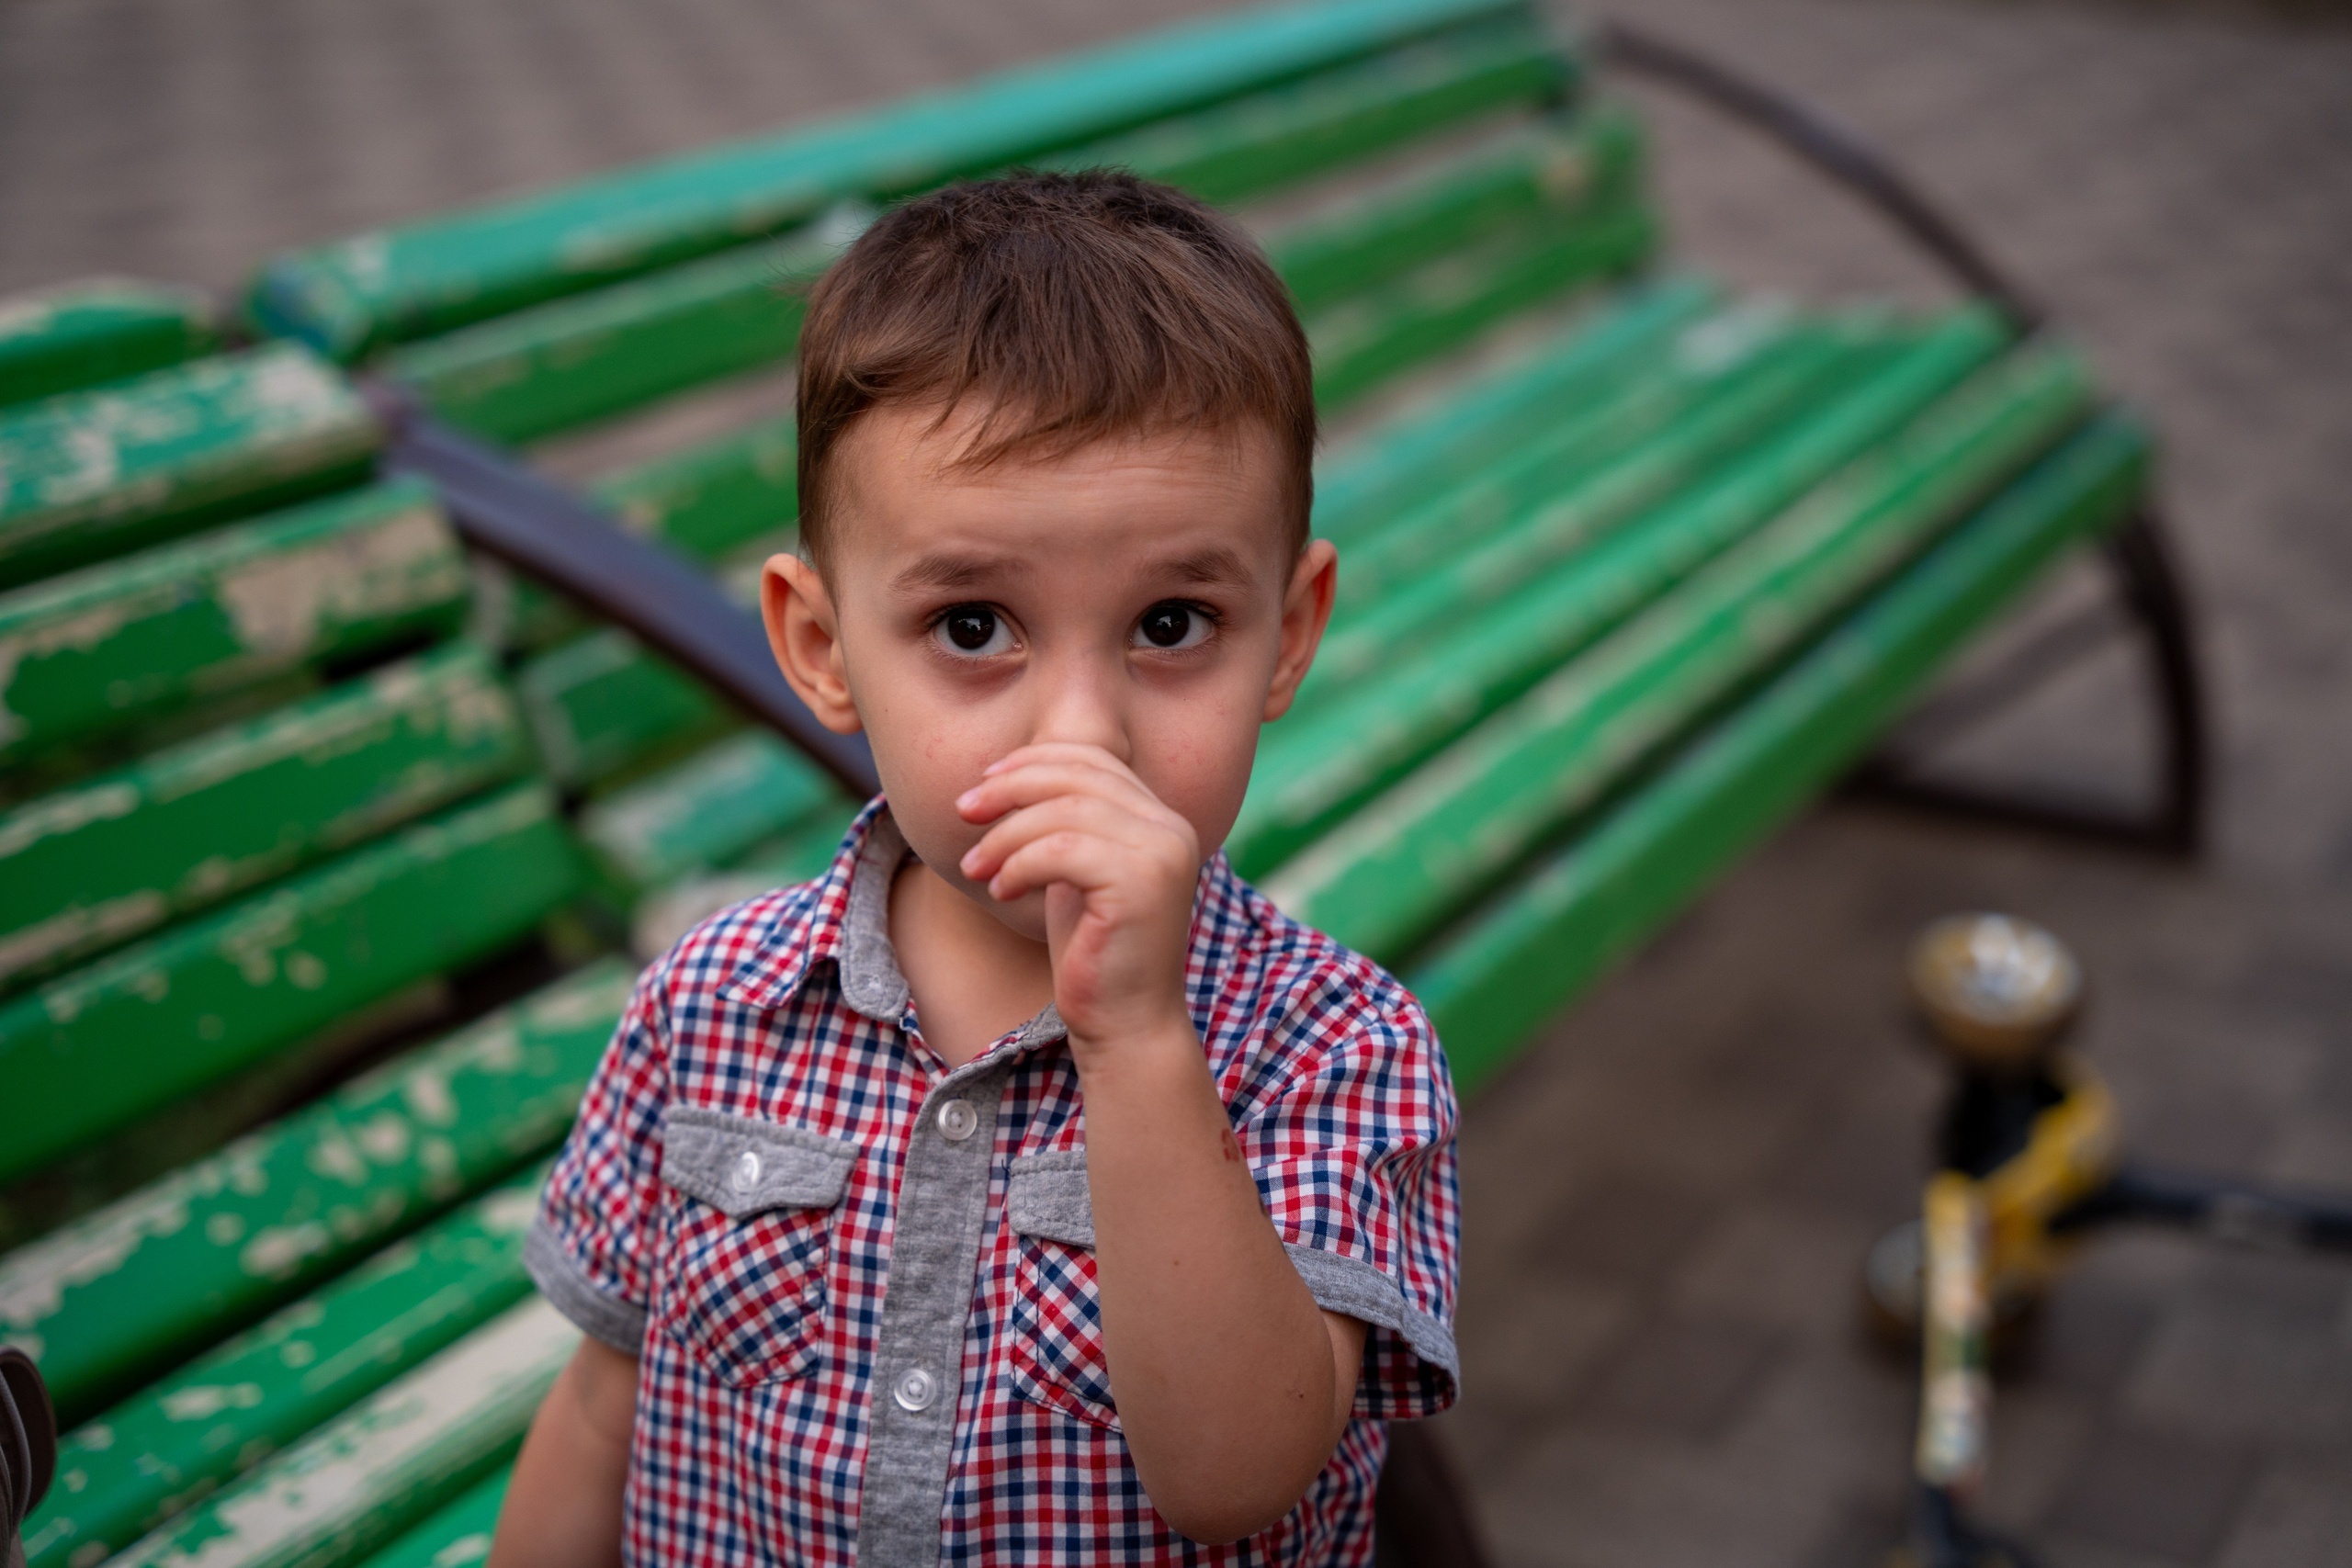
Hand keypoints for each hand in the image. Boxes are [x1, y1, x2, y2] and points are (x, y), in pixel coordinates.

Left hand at [955, 743, 1200, 1052]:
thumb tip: (1008, 776)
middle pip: (1078, 775)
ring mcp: (1163, 854)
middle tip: (963, 811)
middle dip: (1010, 787)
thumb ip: (1063, 824)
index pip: (1095, 758)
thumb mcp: (1073, 873)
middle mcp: (1171, 828)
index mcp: (1161, 819)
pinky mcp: (1142, 885)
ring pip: (1064, 811)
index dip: (1033, 761)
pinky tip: (1001, 890)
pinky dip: (1019, 864)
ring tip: (975, 867)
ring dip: (1006, 835)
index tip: (984, 782)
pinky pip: (1061, 850)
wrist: (1125, 1025)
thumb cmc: (1092, 952)